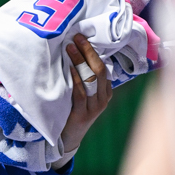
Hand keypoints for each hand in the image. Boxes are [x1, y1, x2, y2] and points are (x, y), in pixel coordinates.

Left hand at [61, 34, 111, 152]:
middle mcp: (103, 98)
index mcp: (105, 91)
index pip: (103, 66)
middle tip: (77, 37)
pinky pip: (81, 93)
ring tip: (69, 47)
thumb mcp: (83, 94)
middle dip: (88, 51)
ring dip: (80, 61)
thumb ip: (83, 78)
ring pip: (91, 79)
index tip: (81, 37)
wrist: (69, 138)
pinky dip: (76, 79)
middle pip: (99, 70)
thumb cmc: (73, 111)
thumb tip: (74, 53)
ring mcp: (94, 107)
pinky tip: (69, 68)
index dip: (93, 50)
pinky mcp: (83, 115)